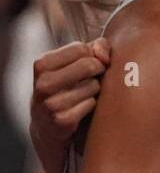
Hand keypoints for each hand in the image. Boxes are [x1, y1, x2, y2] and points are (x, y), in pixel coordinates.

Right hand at [30, 38, 109, 163]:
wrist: (46, 125)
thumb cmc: (66, 86)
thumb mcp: (72, 62)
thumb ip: (96, 47)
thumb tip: (104, 57)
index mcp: (42, 64)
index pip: (81, 48)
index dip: (92, 55)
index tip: (91, 63)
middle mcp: (43, 83)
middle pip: (89, 65)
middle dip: (98, 70)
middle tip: (94, 78)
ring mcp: (51, 103)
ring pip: (93, 86)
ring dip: (95, 89)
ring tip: (83, 94)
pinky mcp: (62, 121)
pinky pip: (92, 104)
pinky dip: (92, 105)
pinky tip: (81, 108)